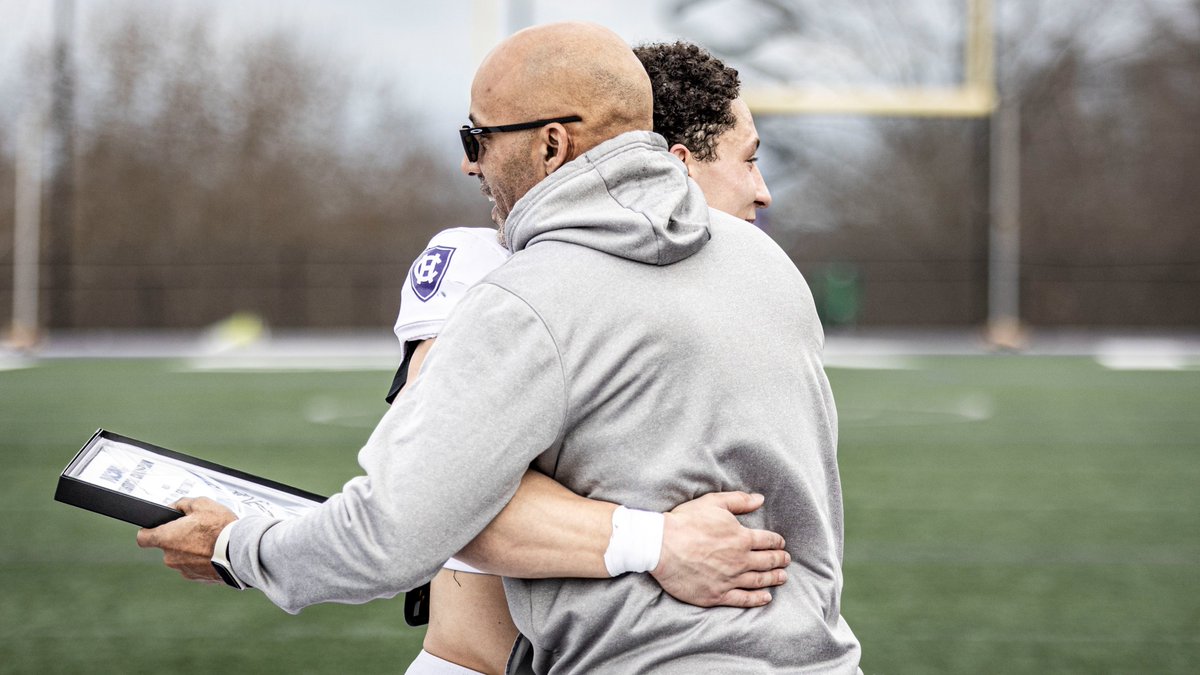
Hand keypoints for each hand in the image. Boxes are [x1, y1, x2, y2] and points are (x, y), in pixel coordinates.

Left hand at [136, 497, 237, 583]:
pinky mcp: (197, 578)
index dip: (149, 530)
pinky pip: (195, 566)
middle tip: (197, 529)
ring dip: (192, 549)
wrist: (240, 551)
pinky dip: (202, 559)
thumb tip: (175, 507)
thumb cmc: (221, 528)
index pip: (143, 538)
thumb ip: (182, 504)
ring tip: (211, 540)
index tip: (157, 527)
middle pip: (167, 546)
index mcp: (167, 538)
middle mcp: (171, 557)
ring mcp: (183, 570)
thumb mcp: (202, 504)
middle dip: (179, 537)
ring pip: (182, 557)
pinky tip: (215, 551)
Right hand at [651, 492, 788, 607]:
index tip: (781, 543)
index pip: (767, 540)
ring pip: (759, 580)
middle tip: (786, 560)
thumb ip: (739, 501)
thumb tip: (760, 499)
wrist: (661, 546)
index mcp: (741, 538)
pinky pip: (743, 599)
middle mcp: (740, 560)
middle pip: (767, 561)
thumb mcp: (713, 502)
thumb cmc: (685, 522)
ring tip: (782, 578)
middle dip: (780, 560)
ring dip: (773, 578)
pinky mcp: (717, 595)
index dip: (777, 541)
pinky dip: (757, 599)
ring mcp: (729, 579)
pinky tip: (766, 597)